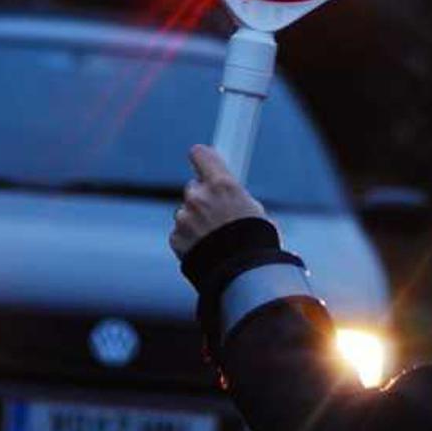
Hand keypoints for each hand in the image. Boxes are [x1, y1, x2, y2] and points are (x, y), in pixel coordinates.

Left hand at [169, 144, 266, 259]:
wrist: (242, 276)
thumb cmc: (256, 243)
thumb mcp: (254, 211)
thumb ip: (234, 197)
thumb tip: (229, 194)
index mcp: (222, 185)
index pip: (200, 154)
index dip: (202, 158)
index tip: (203, 161)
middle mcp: (199, 198)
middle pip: (194, 188)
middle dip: (203, 198)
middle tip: (219, 214)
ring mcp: (184, 218)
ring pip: (186, 212)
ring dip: (196, 221)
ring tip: (216, 238)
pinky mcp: (176, 238)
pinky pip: (181, 233)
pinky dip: (190, 239)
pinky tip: (207, 248)